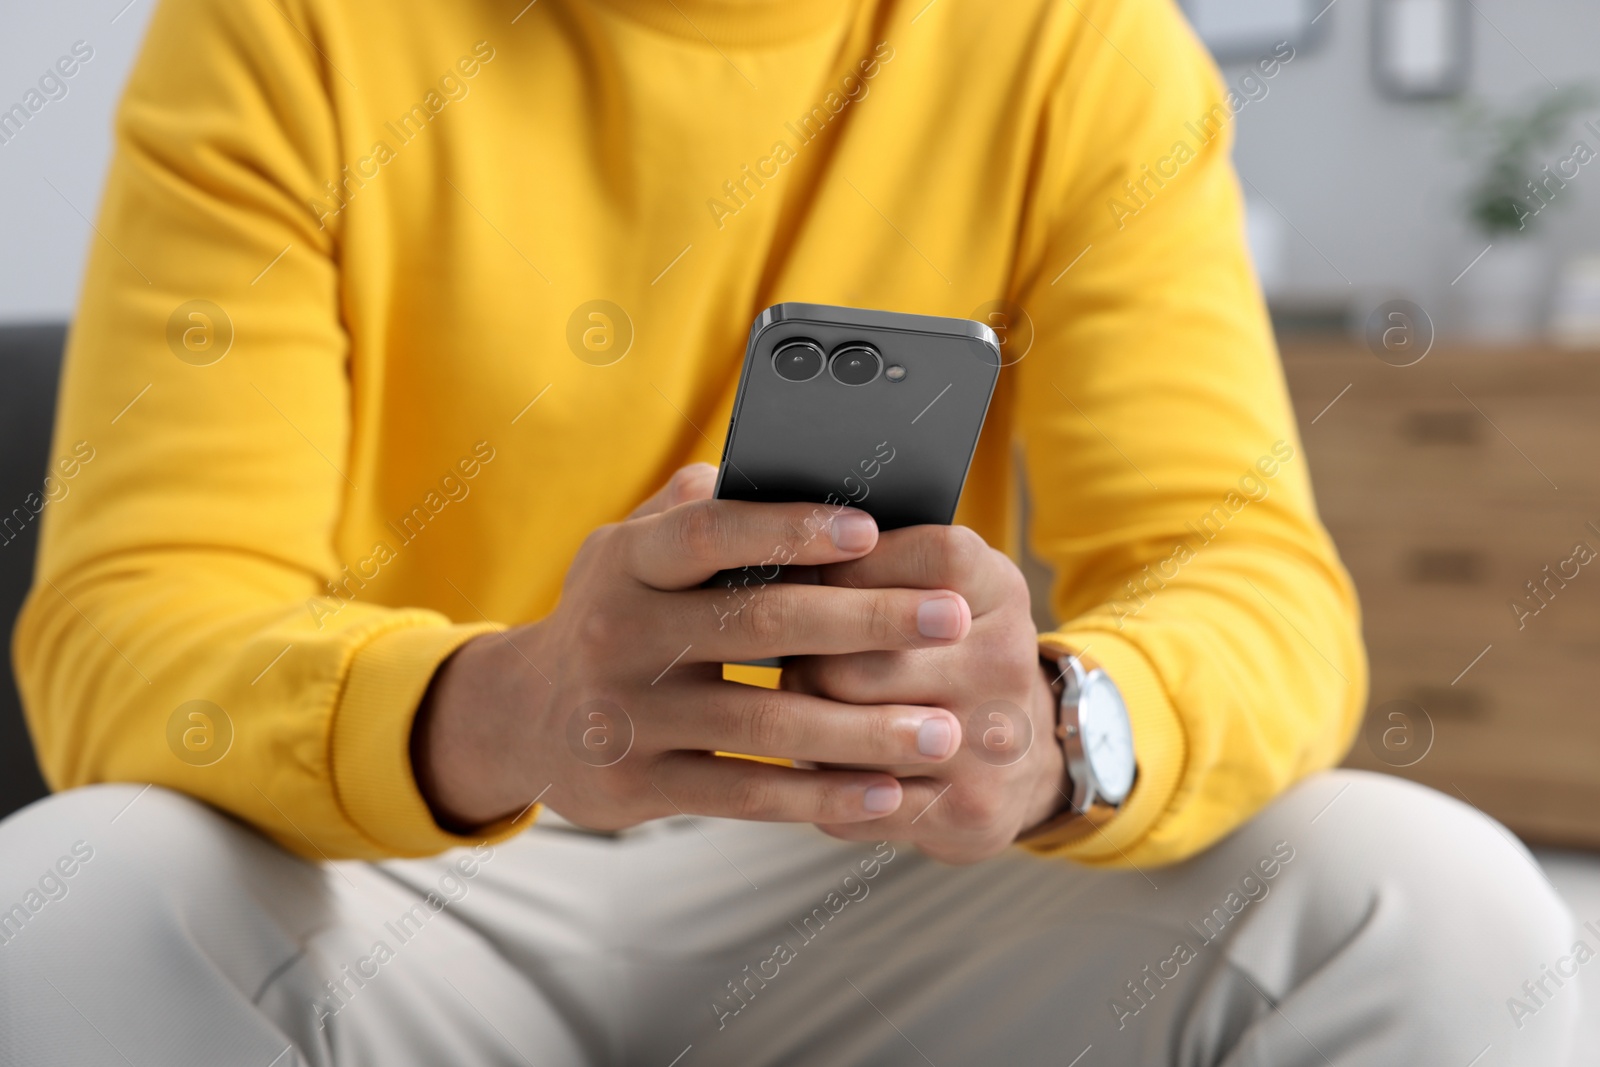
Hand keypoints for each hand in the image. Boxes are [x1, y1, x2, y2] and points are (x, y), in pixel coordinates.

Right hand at [411, 464, 971, 831]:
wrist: (524, 717)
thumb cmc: (616, 613)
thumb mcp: (632, 550)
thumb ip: (700, 507)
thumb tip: (796, 466)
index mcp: (627, 560)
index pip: (709, 531)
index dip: (790, 528)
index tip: (873, 529)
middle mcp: (619, 632)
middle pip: (761, 625)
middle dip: (869, 621)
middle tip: (952, 620)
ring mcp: (626, 716)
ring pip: (766, 722)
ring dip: (865, 729)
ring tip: (943, 729)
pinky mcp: (639, 787)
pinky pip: (748, 794)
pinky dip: (824, 796)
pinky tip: (889, 792)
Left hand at [780, 525, 1065, 863]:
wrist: (1024, 758)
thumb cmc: (951, 653)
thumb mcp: (945, 588)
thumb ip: (877, 562)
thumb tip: (778, 553)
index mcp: (999, 591)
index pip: (928, 556)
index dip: (853, 565)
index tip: (814, 573)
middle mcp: (1003, 663)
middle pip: (860, 650)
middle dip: (807, 653)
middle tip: (790, 654)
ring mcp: (990, 742)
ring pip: (848, 723)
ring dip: (805, 716)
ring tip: (800, 704)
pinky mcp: (968, 808)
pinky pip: (856, 795)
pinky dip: (822, 780)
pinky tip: (820, 760)